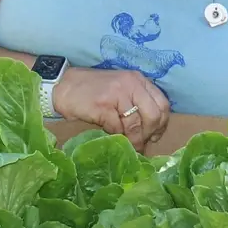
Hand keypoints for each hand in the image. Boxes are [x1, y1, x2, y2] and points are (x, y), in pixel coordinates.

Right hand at [51, 67, 170, 151]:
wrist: (63, 86)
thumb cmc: (93, 91)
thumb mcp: (121, 90)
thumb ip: (137, 103)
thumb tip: (152, 132)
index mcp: (138, 80)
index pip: (163, 103)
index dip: (162, 123)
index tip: (155, 136)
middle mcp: (131, 84)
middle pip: (154, 115)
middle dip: (149, 133)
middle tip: (142, 144)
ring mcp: (117, 93)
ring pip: (136, 124)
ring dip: (134, 140)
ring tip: (130, 147)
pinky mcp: (103, 105)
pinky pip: (117, 128)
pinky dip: (118, 137)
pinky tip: (114, 138)